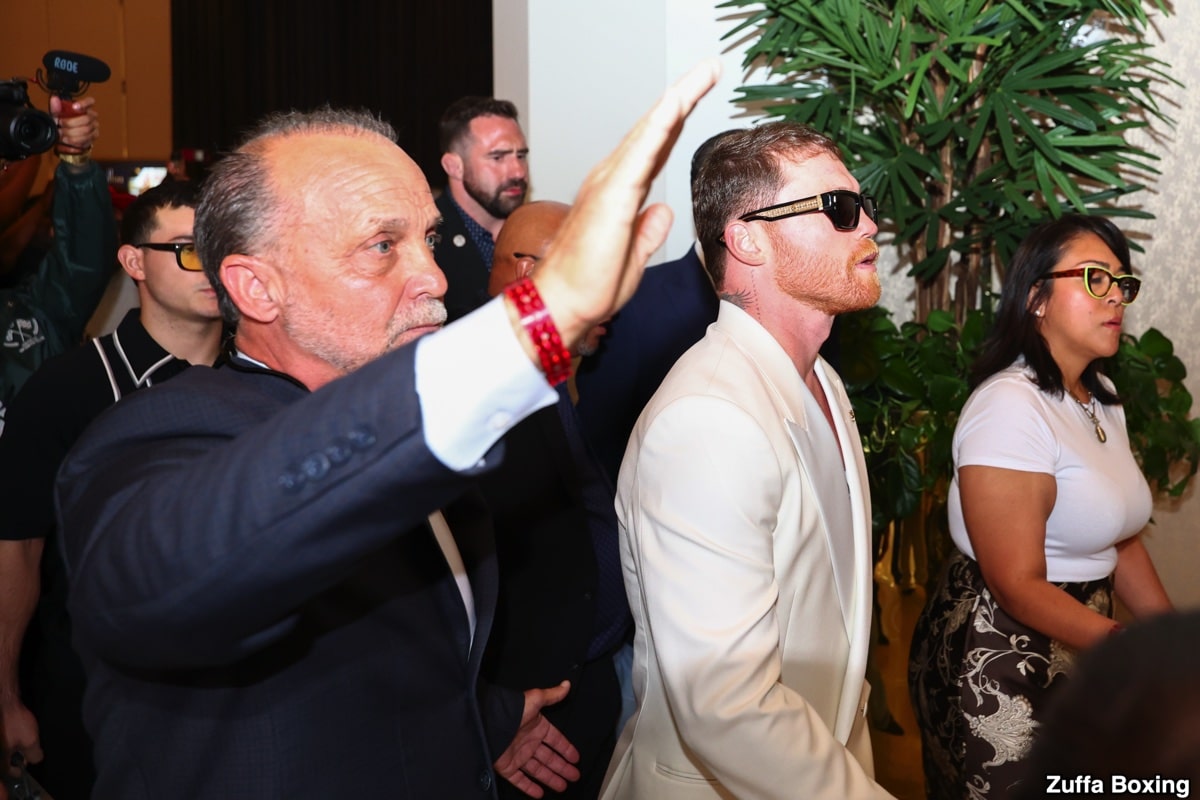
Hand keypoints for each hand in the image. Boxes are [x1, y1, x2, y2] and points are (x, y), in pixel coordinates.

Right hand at [0, 696, 41, 767]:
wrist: (5, 703)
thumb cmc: (15, 722)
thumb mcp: (30, 740)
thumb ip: (34, 754)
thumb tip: (35, 760)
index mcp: (1, 759)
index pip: (10, 772)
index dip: (20, 768)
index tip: (26, 762)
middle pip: (7, 762)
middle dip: (18, 757)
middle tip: (26, 748)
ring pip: (6, 752)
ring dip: (15, 747)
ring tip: (23, 738)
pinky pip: (4, 742)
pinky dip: (11, 740)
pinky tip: (17, 732)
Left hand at [51, 96, 98, 154]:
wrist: (67, 136)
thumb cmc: (64, 123)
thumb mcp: (58, 115)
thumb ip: (56, 107)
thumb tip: (54, 99)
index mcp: (84, 107)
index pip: (90, 102)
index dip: (84, 103)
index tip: (74, 107)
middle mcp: (92, 116)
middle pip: (87, 118)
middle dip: (71, 122)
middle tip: (60, 123)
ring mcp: (94, 126)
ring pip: (86, 130)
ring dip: (71, 133)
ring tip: (61, 133)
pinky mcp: (94, 136)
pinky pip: (86, 139)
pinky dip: (74, 140)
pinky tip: (67, 139)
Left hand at [494, 681, 579, 798]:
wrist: (489, 724)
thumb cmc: (512, 711)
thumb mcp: (535, 699)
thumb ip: (552, 695)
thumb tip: (566, 685)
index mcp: (537, 727)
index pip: (556, 740)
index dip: (566, 749)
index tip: (575, 757)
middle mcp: (528, 742)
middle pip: (550, 758)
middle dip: (562, 767)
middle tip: (574, 776)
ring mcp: (518, 755)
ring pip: (538, 770)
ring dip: (551, 778)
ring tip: (563, 786)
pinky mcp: (507, 767)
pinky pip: (520, 780)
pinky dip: (529, 788)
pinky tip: (539, 794)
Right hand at [530, 59, 720, 351]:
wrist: (561, 304)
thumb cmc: (588, 285)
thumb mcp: (633, 256)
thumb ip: (648, 231)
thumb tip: (664, 211)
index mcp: (619, 193)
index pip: (654, 148)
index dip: (677, 120)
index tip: (698, 95)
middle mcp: (612, 180)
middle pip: (655, 130)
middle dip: (684, 95)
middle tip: (711, 67)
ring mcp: (610, 184)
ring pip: (649, 132)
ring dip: (678, 100)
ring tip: (704, 73)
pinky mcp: (612, 197)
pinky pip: (640, 154)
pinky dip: (658, 127)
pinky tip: (676, 104)